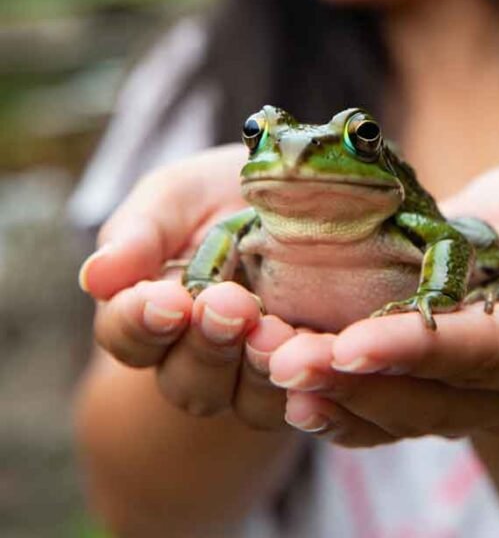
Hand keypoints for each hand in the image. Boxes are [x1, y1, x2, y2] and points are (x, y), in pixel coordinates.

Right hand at [78, 144, 294, 429]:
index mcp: (151, 313)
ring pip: (245, 400)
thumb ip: (139, 234)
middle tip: (228, 305)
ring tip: (272, 331)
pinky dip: (311, 380)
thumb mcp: (179, 195)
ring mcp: (255, 370)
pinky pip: (309, 395)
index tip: (165, 301)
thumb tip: (94, 278)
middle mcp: (198, 355)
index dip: (140, 325)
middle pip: (185, 380)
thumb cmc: (224, 191)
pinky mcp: (311, 370)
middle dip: (205, 345)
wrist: (308, 183)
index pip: (127, 335)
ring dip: (255, 370)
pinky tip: (319, 352)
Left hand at [265, 163, 498, 446]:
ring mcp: (456, 404)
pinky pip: (376, 421)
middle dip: (350, 381)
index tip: (350, 344)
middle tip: (283, 360)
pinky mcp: (421, 398)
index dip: (411, 350)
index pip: (471, 353)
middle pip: (420, 397)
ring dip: (329, 398)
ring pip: (390, 416)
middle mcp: (496, 392)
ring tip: (271, 371)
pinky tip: (287, 397)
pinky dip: (333, 412)